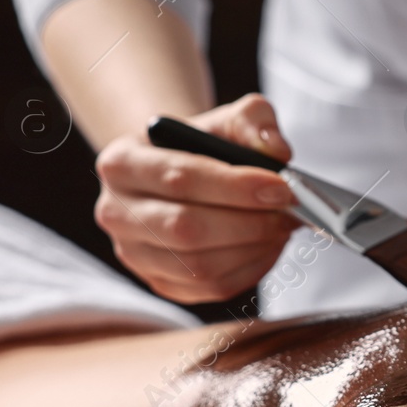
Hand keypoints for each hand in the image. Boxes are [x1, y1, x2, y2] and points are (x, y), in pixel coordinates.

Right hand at [94, 93, 299, 302]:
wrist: (181, 174)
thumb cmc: (204, 145)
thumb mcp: (227, 118)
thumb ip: (254, 121)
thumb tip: (276, 153)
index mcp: (122, 162)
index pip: (180, 179)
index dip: (237, 187)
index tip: (282, 188)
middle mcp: (116, 212)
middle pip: (187, 229)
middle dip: (250, 223)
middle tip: (289, 211)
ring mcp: (133, 254)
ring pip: (201, 266)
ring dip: (254, 248)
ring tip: (282, 226)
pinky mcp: (160, 282)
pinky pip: (213, 288)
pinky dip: (251, 269)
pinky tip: (268, 245)